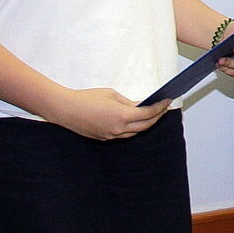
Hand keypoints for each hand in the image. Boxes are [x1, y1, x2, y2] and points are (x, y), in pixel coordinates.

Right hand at [46, 86, 168, 140]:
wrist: (66, 109)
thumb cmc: (87, 98)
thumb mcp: (112, 94)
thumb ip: (128, 102)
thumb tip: (140, 106)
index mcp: (122, 116)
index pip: (148, 113)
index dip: (160, 107)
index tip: (168, 101)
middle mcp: (119, 129)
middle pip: (145, 125)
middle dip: (157, 117)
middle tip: (164, 108)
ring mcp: (111, 136)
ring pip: (135, 132)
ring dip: (145, 124)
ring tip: (152, 114)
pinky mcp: (104, 138)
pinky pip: (123, 134)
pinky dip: (132, 128)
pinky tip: (135, 120)